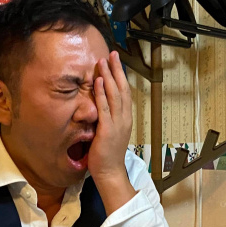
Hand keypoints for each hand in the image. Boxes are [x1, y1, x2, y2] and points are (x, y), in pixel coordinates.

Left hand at [88, 51, 134, 212]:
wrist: (110, 173)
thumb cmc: (107, 156)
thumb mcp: (109, 133)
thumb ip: (107, 119)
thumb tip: (100, 108)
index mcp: (125, 119)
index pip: (124, 93)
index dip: (120, 76)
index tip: (115, 62)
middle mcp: (124, 118)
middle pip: (122, 89)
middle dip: (117, 70)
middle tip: (112, 53)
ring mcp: (117, 123)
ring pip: (115, 95)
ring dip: (109, 76)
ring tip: (103, 61)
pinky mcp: (107, 129)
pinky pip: (105, 108)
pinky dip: (103, 93)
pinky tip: (100, 81)